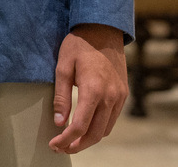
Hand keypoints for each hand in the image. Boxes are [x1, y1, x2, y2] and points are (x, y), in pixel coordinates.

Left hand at [49, 23, 127, 152]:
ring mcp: (120, 97)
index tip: (54, 144)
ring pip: (106, 129)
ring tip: (72, 141)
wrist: (103, 30)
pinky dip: (99, 128)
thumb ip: (61, 96)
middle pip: (95, 133)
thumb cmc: (79, 45)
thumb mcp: (62, 67)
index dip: (66, 139)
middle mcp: (110, 97)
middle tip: (61, 148)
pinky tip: (86, 127)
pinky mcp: (123, 94)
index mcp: (94, 90)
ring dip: (89, 139)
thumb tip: (58, 122)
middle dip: (78, 145)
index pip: (80, 125)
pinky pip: (112, 119)